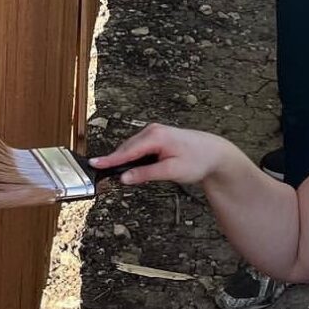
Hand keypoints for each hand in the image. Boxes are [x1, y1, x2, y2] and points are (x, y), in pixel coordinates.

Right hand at [91, 122, 240, 186]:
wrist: (215, 153)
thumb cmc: (197, 161)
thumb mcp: (171, 171)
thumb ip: (146, 174)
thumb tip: (124, 178)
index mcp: (155, 136)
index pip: (126, 151)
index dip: (108, 160)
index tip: (92, 164)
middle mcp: (152, 130)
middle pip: (126, 149)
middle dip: (114, 162)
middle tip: (101, 177)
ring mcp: (154, 132)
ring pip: (131, 149)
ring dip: (124, 160)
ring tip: (115, 175)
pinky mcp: (156, 137)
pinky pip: (138, 148)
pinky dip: (133, 157)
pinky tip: (133, 168)